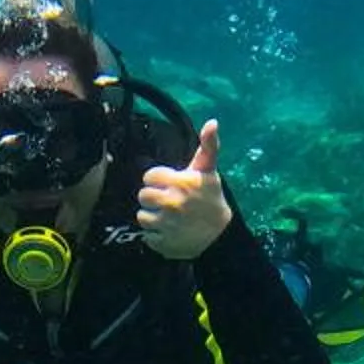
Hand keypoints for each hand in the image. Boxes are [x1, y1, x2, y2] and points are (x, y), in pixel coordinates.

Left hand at [136, 119, 232, 261]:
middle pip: (143, 196)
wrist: (221, 234)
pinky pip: (147, 236)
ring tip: (166, 218)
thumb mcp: (209, 172)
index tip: (166, 185)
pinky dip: (155, 236)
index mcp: (181, 182)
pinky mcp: (165, 242)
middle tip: (165, 202)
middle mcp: (173, 202)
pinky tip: (167, 232)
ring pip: (142, 216)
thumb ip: (208, 146)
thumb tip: (212, 121)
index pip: (149, 176)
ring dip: (152, 217)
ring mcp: (168, 223)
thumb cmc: (212, 198)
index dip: (156, 180)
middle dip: (152, 198)